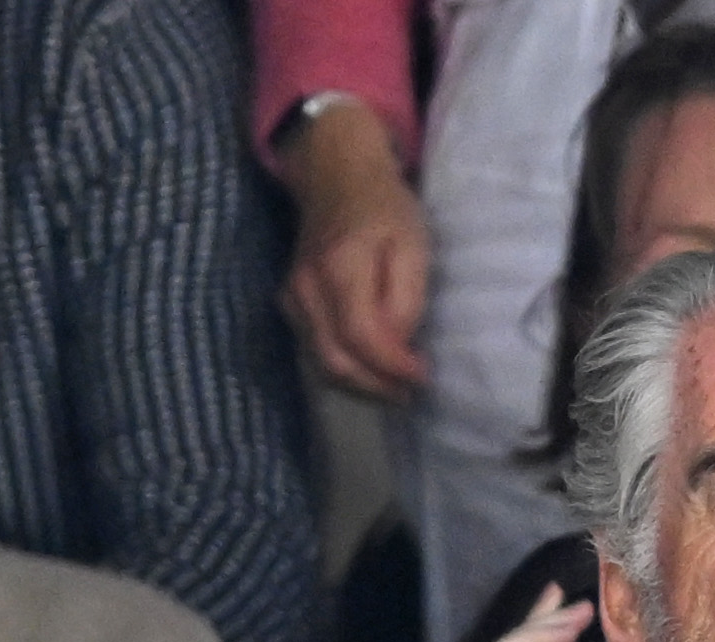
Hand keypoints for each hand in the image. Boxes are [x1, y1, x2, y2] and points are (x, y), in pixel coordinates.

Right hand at [277, 99, 428, 401]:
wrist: (336, 175)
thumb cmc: (384, 207)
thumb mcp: (412, 245)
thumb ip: (405, 299)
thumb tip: (398, 348)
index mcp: (339, 266)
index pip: (361, 338)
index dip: (392, 367)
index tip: (423, 376)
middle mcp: (307, 287)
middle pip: (336, 362)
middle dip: (377, 388)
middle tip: (410, 394)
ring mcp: (293, 298)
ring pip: (323, 365)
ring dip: (361, 387)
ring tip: (395, 388)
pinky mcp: (291, 305)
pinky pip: (315, 354)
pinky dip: (346, 372)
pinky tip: (372, 372)